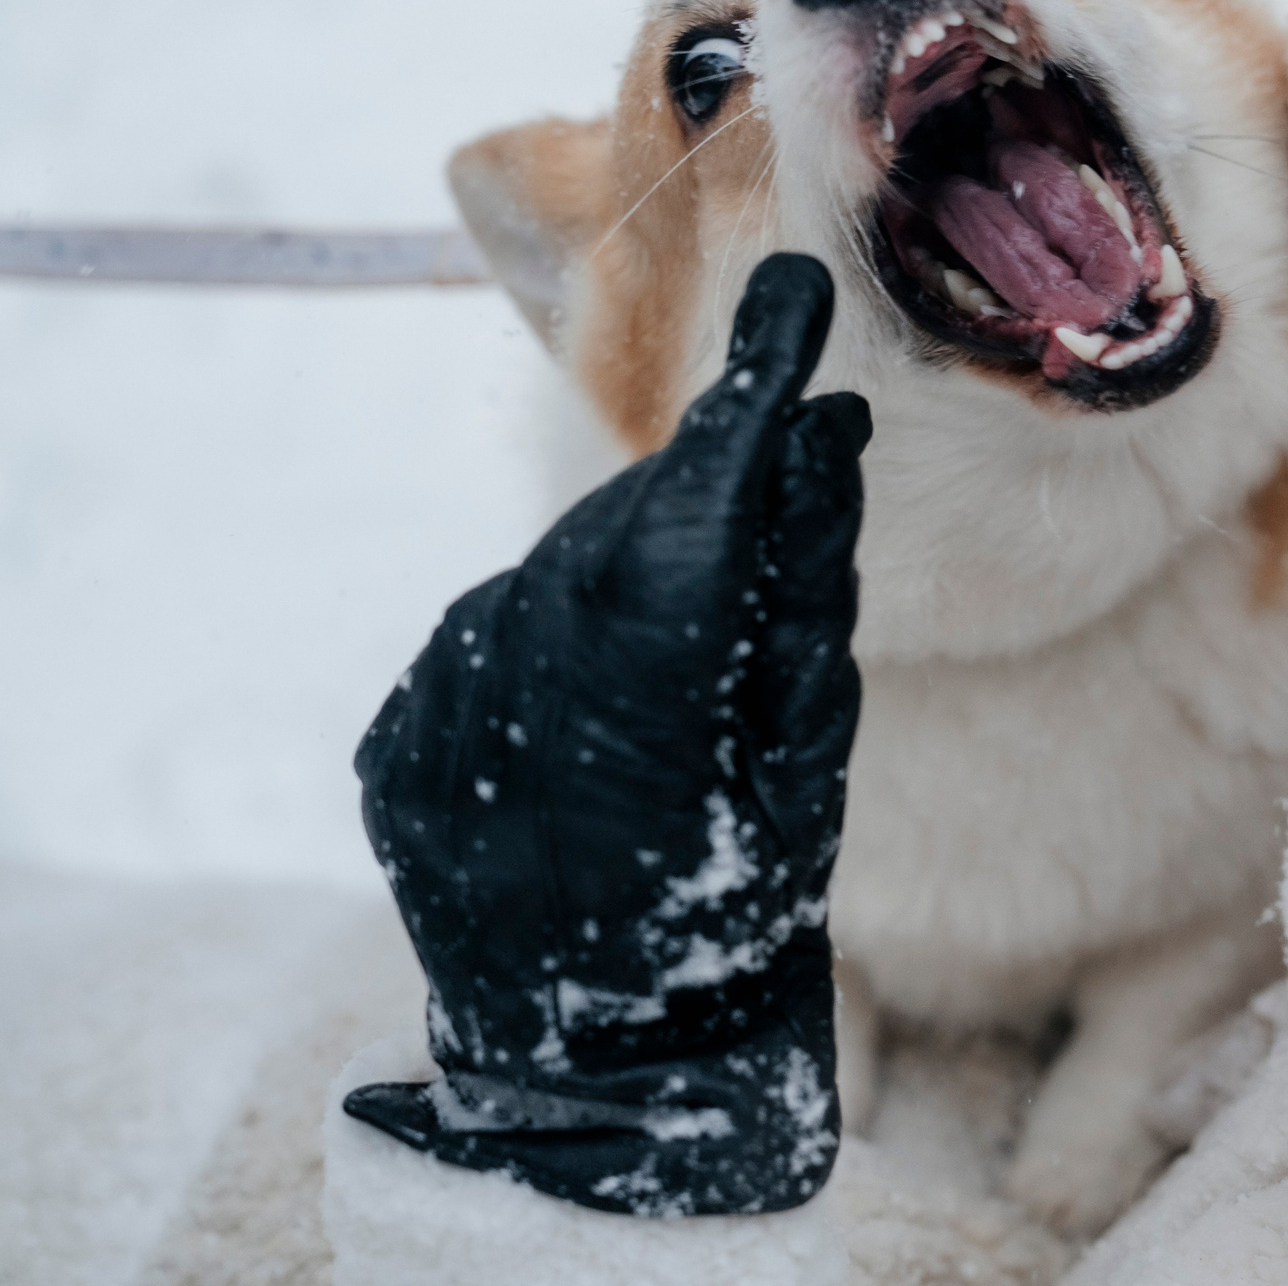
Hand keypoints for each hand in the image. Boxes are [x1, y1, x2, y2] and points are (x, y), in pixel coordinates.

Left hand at [343, 253, 870, 1215]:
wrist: (602, 1060)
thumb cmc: (740, 902)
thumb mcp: (810, 746)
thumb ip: (807, 584)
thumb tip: (823, 439)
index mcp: (652, 660)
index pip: (713, 480)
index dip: (762, 384)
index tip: (802, 299)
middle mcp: (522, 657)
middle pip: (632, 520)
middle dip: (706, 511)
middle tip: (761, 553)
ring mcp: (440, 700)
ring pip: (553, 577)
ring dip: (627, 589)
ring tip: (672, 686)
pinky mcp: (391, 741)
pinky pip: (485, 647)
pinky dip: (551, 655)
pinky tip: (594, 722)